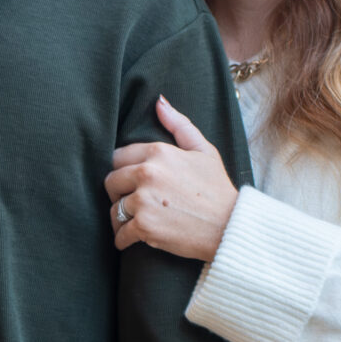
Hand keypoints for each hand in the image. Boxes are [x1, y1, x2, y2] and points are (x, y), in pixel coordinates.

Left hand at [105, 97, 239, 263]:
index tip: (132, 182)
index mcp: (158, 152)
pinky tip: (131, 239)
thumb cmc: (217, 188)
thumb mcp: (204, 150)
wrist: (230, 226)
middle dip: (119, 193)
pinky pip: (119, 234)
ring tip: (134, 222)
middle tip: (132, 202)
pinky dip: (123, 240)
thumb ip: (179, 125)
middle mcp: (147, 173)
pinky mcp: (144, 227)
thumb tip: (158, 101)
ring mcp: (144, 201)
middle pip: (110, 182)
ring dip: (121, 218)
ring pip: (113, 209)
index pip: (118, 157)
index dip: (123, 170)